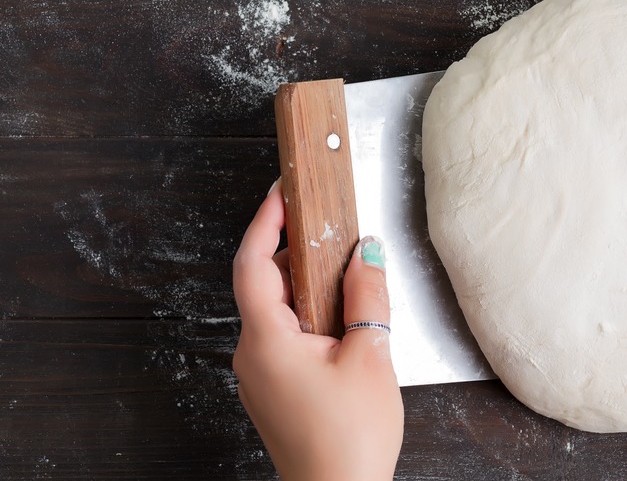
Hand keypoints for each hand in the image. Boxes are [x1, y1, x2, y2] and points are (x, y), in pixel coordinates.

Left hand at [232, 180, 403, 480]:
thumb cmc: (349, 438)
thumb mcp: (370, 356)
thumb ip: (367, 296)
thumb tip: (367, 252)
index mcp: (267, 341)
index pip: (252, 263)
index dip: (264, 221)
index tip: (280, 192)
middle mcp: (253, 356)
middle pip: (262, 283)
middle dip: (291, 248)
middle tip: (321, 222)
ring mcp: (260, 376)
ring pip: (275, 311)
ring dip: (303, 284)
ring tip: (340, 268)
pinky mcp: (275, 390)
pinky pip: (283, 336)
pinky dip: (306, 314)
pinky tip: (339, 317)